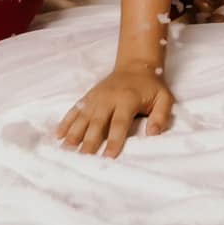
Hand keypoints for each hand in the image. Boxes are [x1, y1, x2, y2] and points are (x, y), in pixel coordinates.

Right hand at [55, 62, 173, 157]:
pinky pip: (75, 110)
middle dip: (89, 141)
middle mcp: (108, 98)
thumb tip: (153, 133)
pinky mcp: (88, 97)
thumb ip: (161, 116)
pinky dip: (66, 122)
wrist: (136, 65)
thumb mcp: (164, 98)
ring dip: (73, 133)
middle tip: (82, 159)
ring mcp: (96, 97)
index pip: (119, 122)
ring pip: (82, 117)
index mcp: (127, 99)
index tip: (109, 157)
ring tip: (66, 150)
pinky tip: (59, 135)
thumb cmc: (151, 87)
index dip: (114, 140)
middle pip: (97, 122)